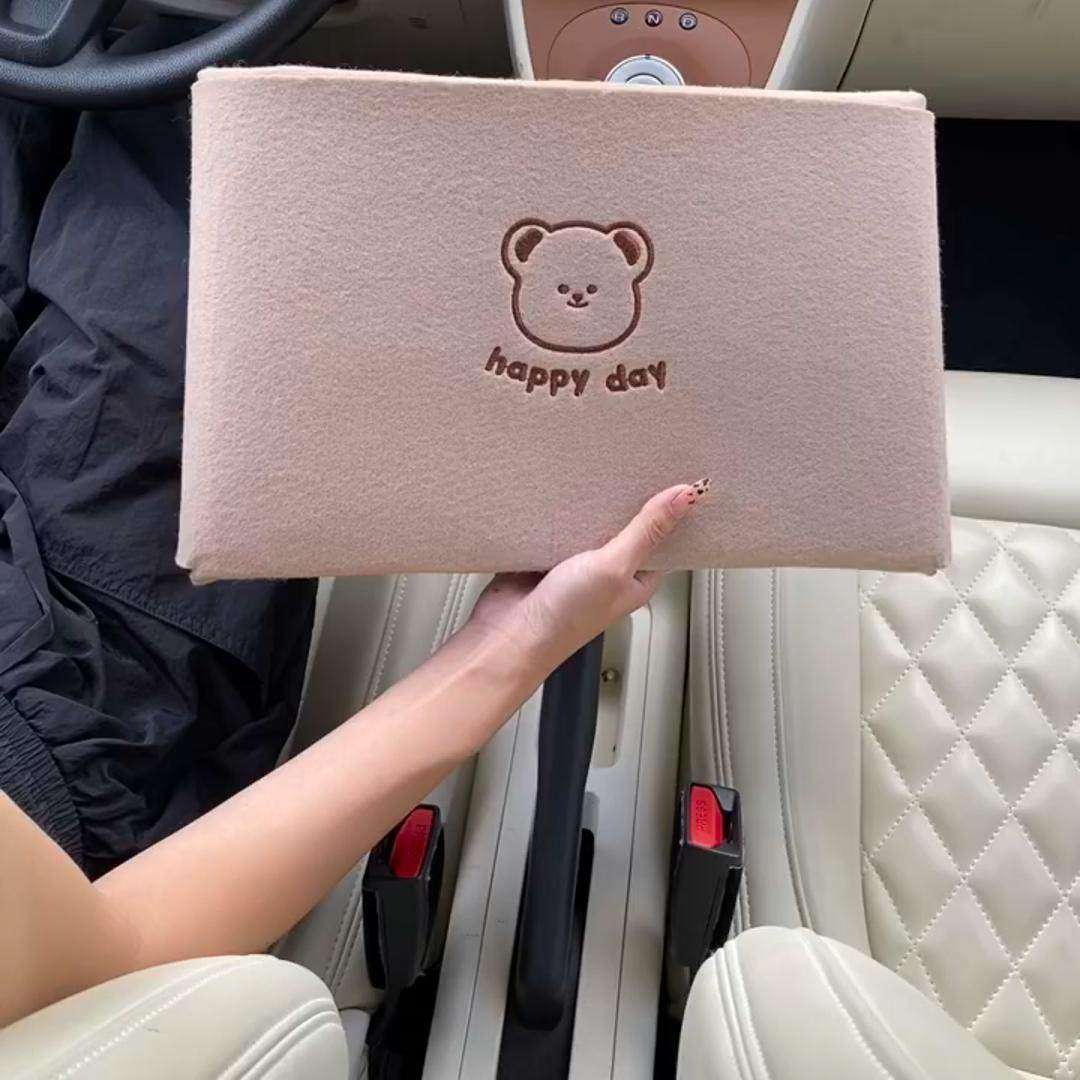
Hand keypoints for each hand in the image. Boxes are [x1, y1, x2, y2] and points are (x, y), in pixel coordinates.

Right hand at [468, 479, 710, 674]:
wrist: (507, 634)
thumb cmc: (564, 619)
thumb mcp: (614, 567)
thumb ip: (647, 531)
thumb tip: (686, 498)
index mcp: (636, 581)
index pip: (662, 540)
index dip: (670, 512)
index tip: (677, 479)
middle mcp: (608, 573)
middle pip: (626, 528)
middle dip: (627, 502)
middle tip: (637, 464)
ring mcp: (575, 563)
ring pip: (590, 524)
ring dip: (590, 506)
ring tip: (600, 470)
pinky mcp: (545, 556)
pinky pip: (557, 526)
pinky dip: (558, 512)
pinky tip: (562, 493)